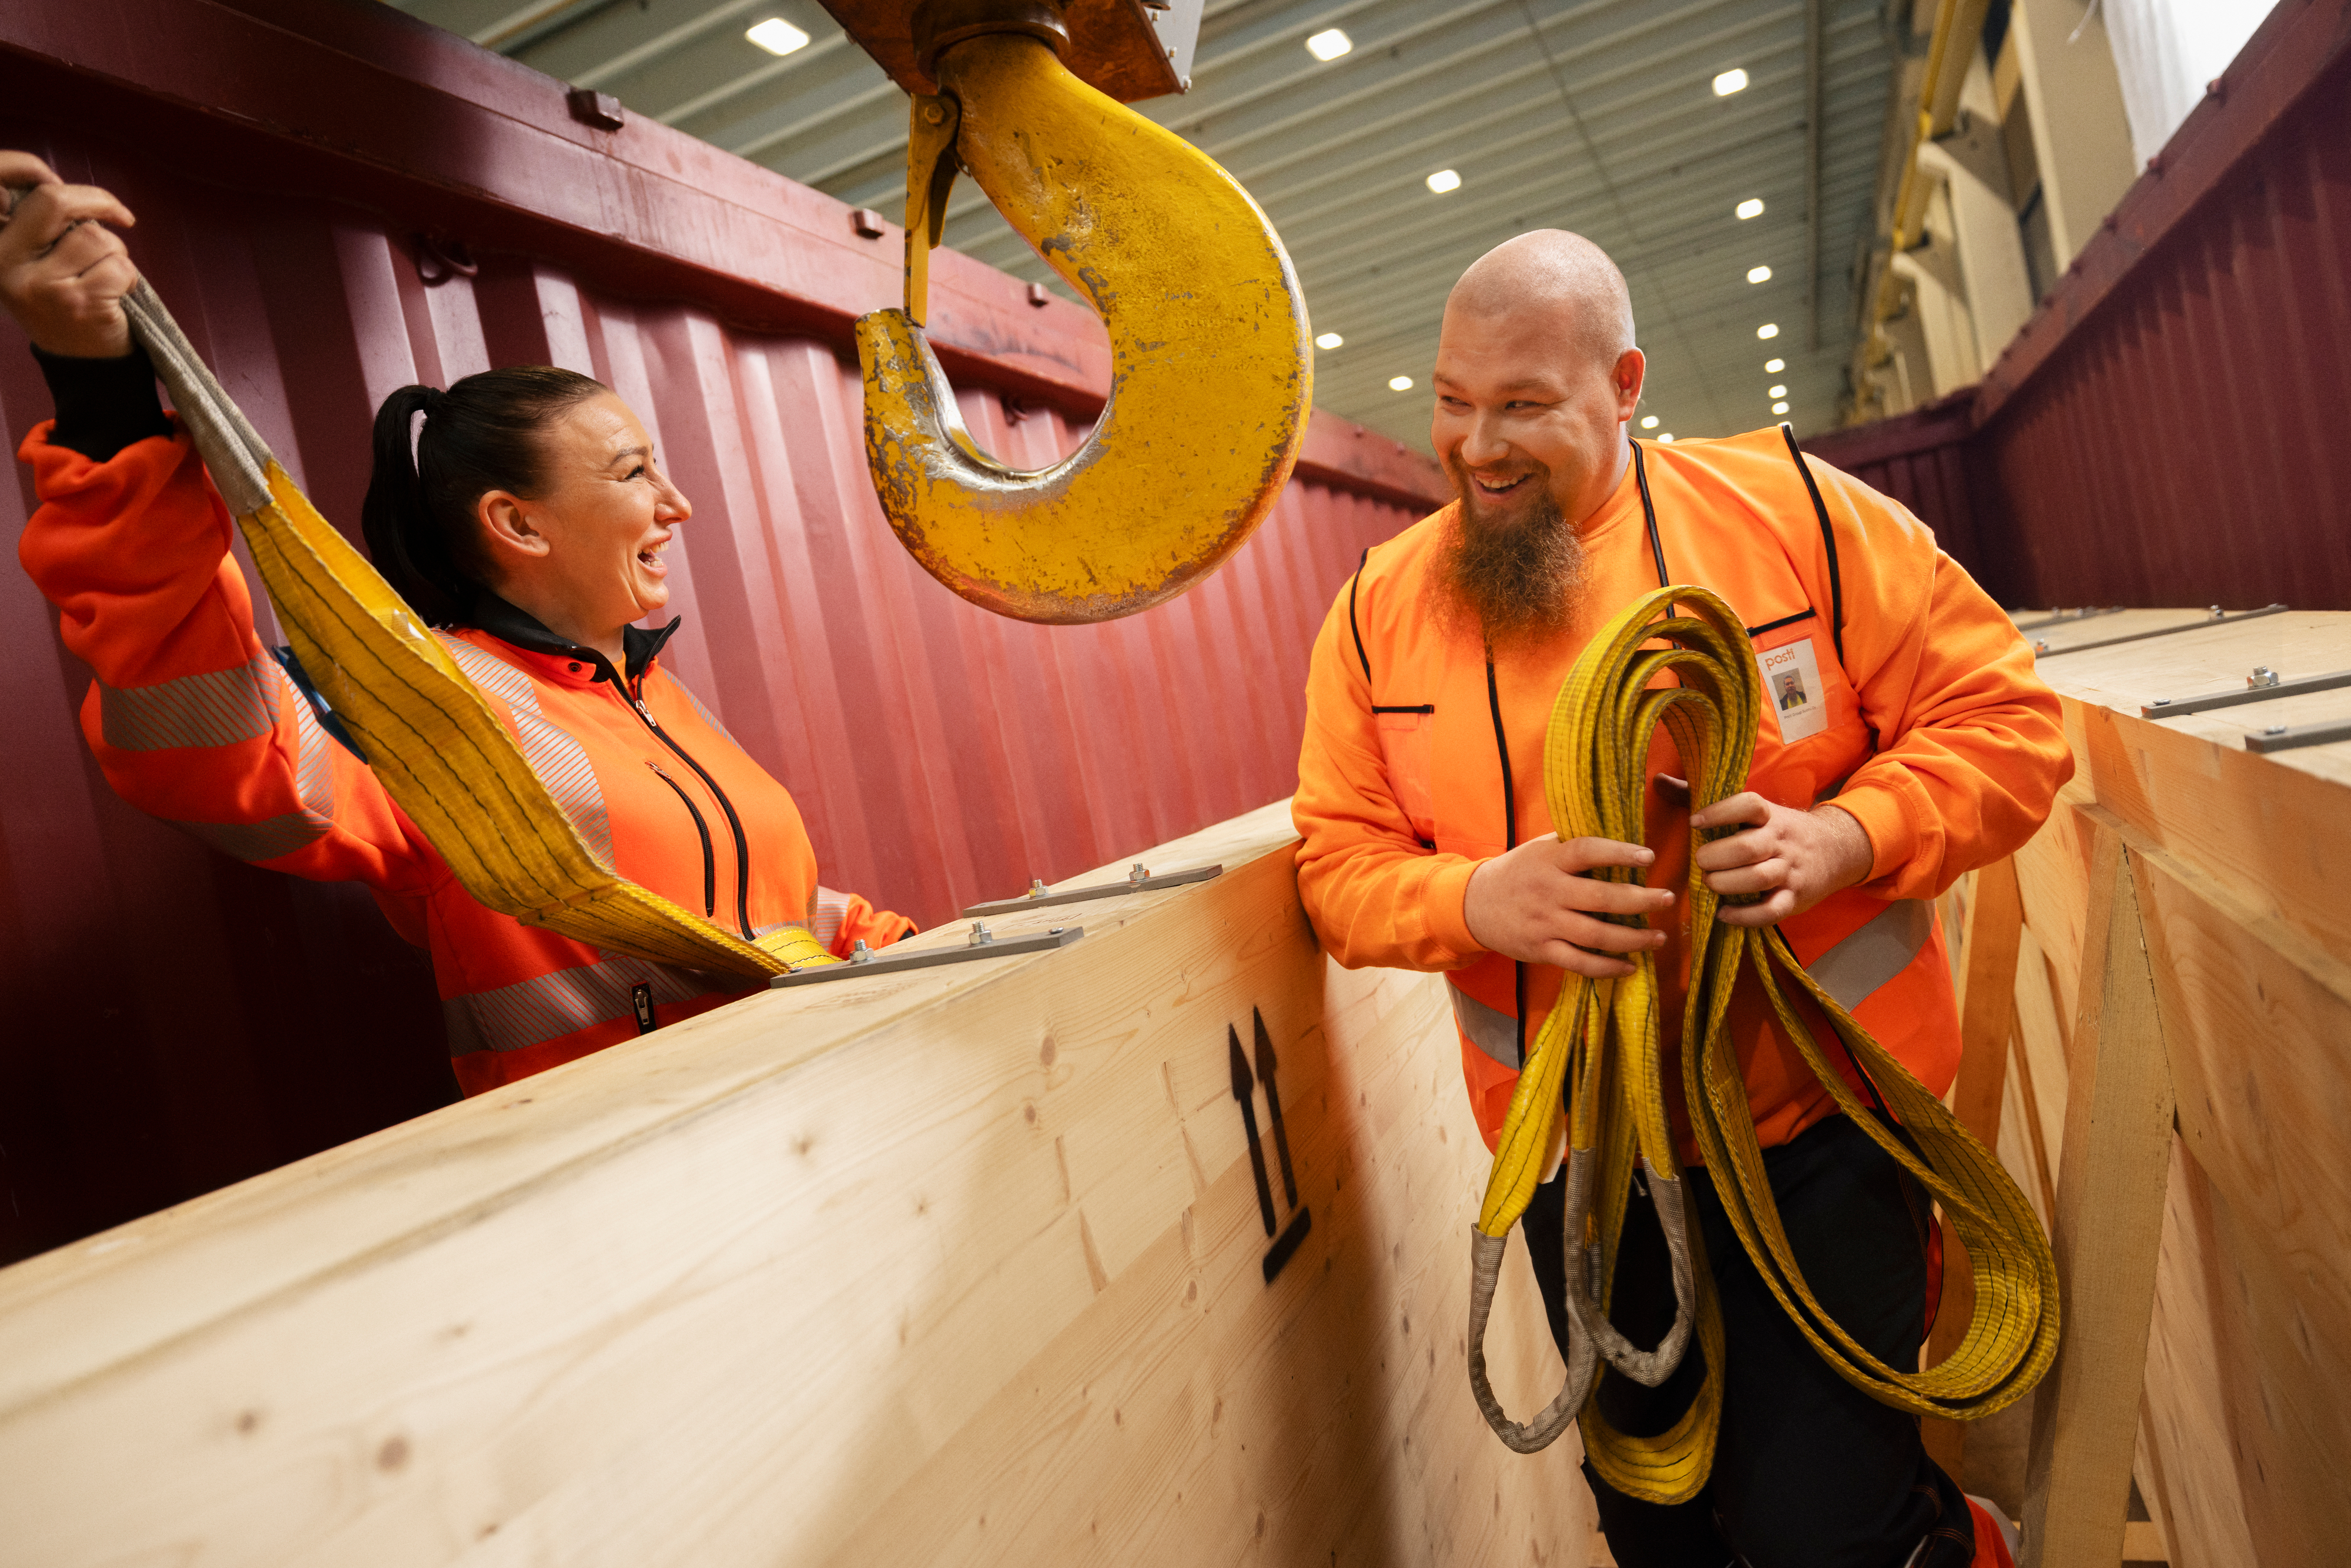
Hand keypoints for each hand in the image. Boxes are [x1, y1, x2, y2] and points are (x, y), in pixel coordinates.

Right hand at [0, 153, 139, 357]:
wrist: (82, 366)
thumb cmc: (66, 304)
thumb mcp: (38, 263)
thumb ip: (43, 227)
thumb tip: (63, 185)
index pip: (6, 184)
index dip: (37, 170)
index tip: (72, 184)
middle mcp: (7, 264)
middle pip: (54, 202)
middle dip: (98, 202)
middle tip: (122, 217)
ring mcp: (42, 285)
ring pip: (96, 237)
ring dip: (117, 253)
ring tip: (108, 277)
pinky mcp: (78, 303)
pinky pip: (120, 267)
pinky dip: (129, 278)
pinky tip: (117, 296)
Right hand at [1462, 832, 1675, 977]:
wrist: (1473, 905)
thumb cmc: (1518, 872)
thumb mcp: (1539, 849)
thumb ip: (1573, 845)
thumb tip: (1621, 835)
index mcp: (1549, 860)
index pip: (1586, 851)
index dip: (1618, 852)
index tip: (1648, 856)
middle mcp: (1548, 892)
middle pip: (1600, 898)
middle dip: (1640, 900)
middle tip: (1668, 899)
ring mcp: (1545, 924)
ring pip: (1596, 936)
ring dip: (1633, 939)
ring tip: (1659, 937)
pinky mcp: (1542, 950)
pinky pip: (1580, 963)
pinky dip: (1607, 968)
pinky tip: (1630, 966)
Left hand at [1684, 786, 1874, 927]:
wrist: (1836, 850)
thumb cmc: (1775, 829)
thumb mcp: (1751, 810)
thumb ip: (1702, 797)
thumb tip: (1658, 781)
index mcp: (1769, 815)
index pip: (1749, 805)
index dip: (1720, 812)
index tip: (1695, 822)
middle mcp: (1781, 841)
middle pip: (1749, 847)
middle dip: (1717, 856)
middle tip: (1700, 861)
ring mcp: (1790, 871)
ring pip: (1761, 878)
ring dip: (1728, 883)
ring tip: (1709, 884)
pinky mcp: (1795, 898)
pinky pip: (1772, 910)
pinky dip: (1745, 916)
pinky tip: (1723, 914)